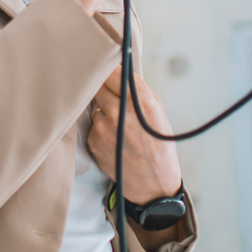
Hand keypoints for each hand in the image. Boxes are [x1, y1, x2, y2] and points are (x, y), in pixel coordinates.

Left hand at [86, 65, 181, 204]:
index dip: (110, 70)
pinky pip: (93, 124)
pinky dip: (101, 128)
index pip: (114, 72)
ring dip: (103, 111)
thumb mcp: (157, 111)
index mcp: (141, 101)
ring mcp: (104, 127)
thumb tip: (117, 70)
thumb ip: (138, 90)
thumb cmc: (158, 143)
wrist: (153, 183)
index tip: (108, 69)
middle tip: (113, 97)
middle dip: (105, 88)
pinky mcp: (94, 140)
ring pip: (96, 106)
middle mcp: (120, 112)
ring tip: (120, 126)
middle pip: (99, 85)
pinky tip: (114, 139)